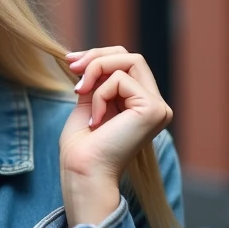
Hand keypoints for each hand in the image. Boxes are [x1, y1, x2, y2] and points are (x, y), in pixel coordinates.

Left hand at [58, 46, 172, 223]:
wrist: (83, 171)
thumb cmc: (82, 147)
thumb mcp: (88, 103)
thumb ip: (97, 81)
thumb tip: (90, 56)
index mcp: (141, 105)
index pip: (127, 63)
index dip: (99, 56)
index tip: (71, 61)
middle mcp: (155, 106)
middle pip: (130, 56)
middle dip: (96, 57)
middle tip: (72, 67)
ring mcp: (158, 107)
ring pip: (129, 60)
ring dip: (96, 71)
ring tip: (80, 93)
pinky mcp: (153, 109)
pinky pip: (120, 80)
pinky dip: (100, 94)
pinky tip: (96, 119)